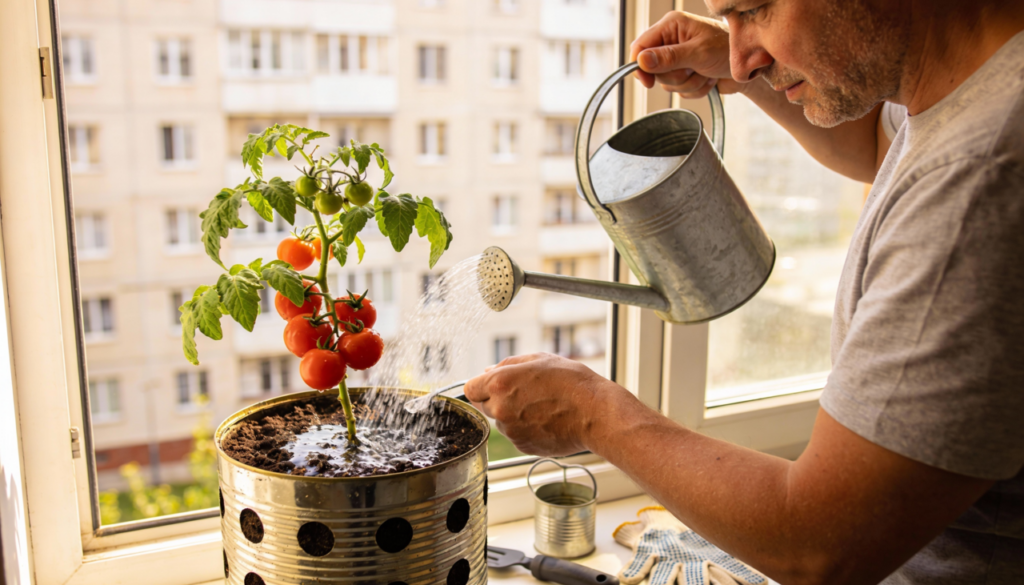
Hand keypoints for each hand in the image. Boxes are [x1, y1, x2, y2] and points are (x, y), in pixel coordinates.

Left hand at [464, 353, 623, 456]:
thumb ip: (508, 365)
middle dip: (498, 400)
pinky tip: (546, 420)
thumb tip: (488, 371)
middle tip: (526, 394)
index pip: (470, 389)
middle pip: (485, 406)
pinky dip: (526, 430)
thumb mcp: (540, 359)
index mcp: (500, 383)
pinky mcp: (523, 447)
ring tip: (542, 407)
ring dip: (513, 415)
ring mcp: (511, 431)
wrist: (595, 414)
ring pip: (502, 422)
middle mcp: (500, 409)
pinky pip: (516, 436)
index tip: (493, 386)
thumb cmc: (572, 383)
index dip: (481, 386)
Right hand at [630, 11, 741, 98]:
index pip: (640, 47)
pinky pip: (679, 91)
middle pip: (653, 69)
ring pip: (667, 83)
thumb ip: (669, 58)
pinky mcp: (686, 73)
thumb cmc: (729, 50)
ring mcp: (679, 58)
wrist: (752, 66)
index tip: (648, 82)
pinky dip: (695, 89)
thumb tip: (642, 61)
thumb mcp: (698, 52)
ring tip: (705, 72)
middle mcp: (672, 40)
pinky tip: (708, 79)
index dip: (640, 66)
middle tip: (693, 69)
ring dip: (688, 83)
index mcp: (672, 26)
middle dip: (676, 76)